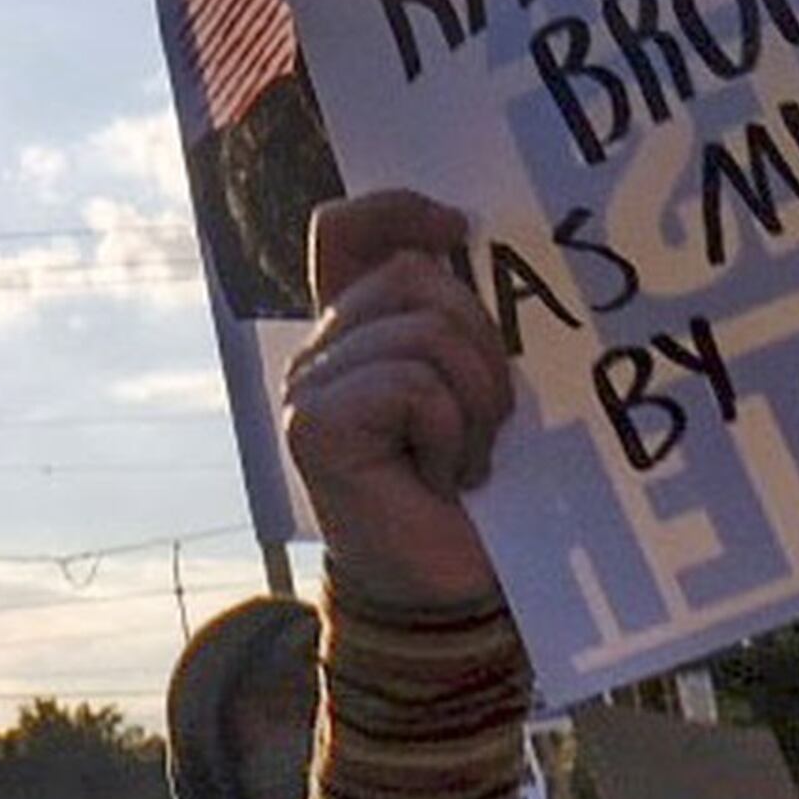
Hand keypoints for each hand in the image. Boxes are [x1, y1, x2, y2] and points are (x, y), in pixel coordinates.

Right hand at [281, 191, 509, 612]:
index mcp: (357, 332)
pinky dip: (451, 433)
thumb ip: (460, 320)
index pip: (345, 230)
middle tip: (489, 419)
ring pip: (423, 331)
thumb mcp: (478, 387)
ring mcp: (308, 387)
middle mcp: (320, 350)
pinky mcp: (314, 425)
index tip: (459, 231)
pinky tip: (439, 478)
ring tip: (466, 457)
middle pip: (413, 277)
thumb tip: (471, 240)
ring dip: (475, 399)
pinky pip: (413, 385)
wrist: (450, 590)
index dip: (397, 209)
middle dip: (479, 344)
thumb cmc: (474, 492)